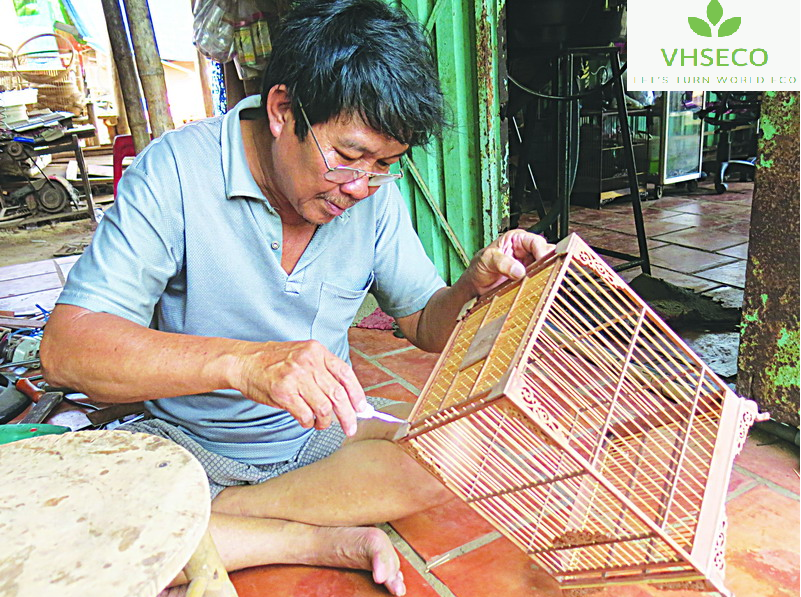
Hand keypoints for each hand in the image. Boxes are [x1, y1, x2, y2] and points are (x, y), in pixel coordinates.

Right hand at [232, 340, 366, 435]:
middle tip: (350, 428)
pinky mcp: (283, 392)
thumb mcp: (303, 356)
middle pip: (338, 394)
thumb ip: (324, 372)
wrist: (244, 362)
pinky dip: (309, 422)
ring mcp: (295, 377)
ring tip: (321, 424)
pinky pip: (305, 415)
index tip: (362, 409)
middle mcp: (308, 362)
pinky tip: (306, 421)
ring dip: (325, 422)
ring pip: (324, 408)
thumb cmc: (275, 362)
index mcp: (317, 351)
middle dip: (348, 415)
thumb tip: (348, 399)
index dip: (357, 394)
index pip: (345, 374)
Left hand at [463, 230, 552, 296]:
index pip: (536, 242)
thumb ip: (502, 263)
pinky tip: (538, 286)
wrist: (475, 287)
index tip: (542, 262)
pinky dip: (541, 282)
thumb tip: (519, 270)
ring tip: (541, 280)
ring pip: (546, 266)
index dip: (541, 251)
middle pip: (546, 253)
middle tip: (545, 273)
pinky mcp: (529, 278)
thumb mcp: (487, 260)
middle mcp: (525, 250)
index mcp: (516, 239)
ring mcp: (528, 265)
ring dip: (545, 273)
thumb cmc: (478, 268)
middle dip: (547, 263)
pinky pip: (541, 279)